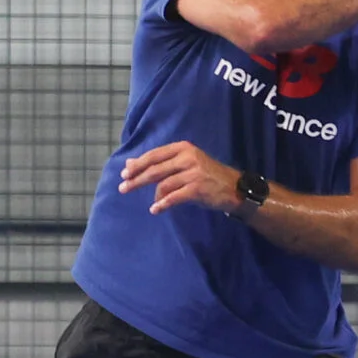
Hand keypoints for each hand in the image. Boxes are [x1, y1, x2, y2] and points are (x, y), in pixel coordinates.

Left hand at [120, 141, 243, 216]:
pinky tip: (156, 209)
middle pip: (155, 169)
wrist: (234, 188)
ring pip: (163, 184)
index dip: (138, 164)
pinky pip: (173, 197)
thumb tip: (130, 163)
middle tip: (123, 187)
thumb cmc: (207, 175)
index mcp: (183, 148)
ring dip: (153, 195)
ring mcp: (192, 173)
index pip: (154, 155)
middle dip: (136, 179)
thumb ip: (162, 163)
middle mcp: (187, 157)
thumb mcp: (186, 163)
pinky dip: (163, 204)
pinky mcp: (197, 188)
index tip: (125, 173)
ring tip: (150, 204)